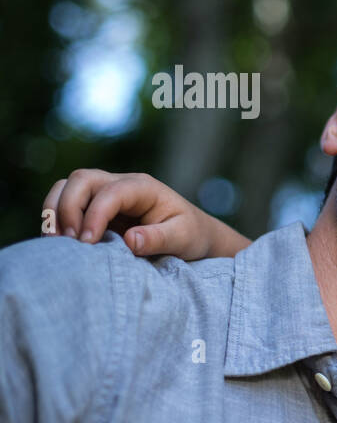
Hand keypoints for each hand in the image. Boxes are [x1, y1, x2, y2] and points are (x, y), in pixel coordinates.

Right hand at [41, 169, 225, 259]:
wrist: (194, 236)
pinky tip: (61, 243)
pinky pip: (67, 204)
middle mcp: (121, 184)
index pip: (111, 192)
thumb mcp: (183, 238)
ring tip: (57, 242)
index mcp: (144, 187)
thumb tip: (130, 241)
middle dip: (67, 207)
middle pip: (81, 180)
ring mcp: (106, 194)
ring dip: (56, 211)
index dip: (94, 214)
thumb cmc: (192, 235)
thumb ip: (158, 239)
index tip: (88, 242)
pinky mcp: (95, 208)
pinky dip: (57, 219)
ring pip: (67, 187)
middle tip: (70, 242)